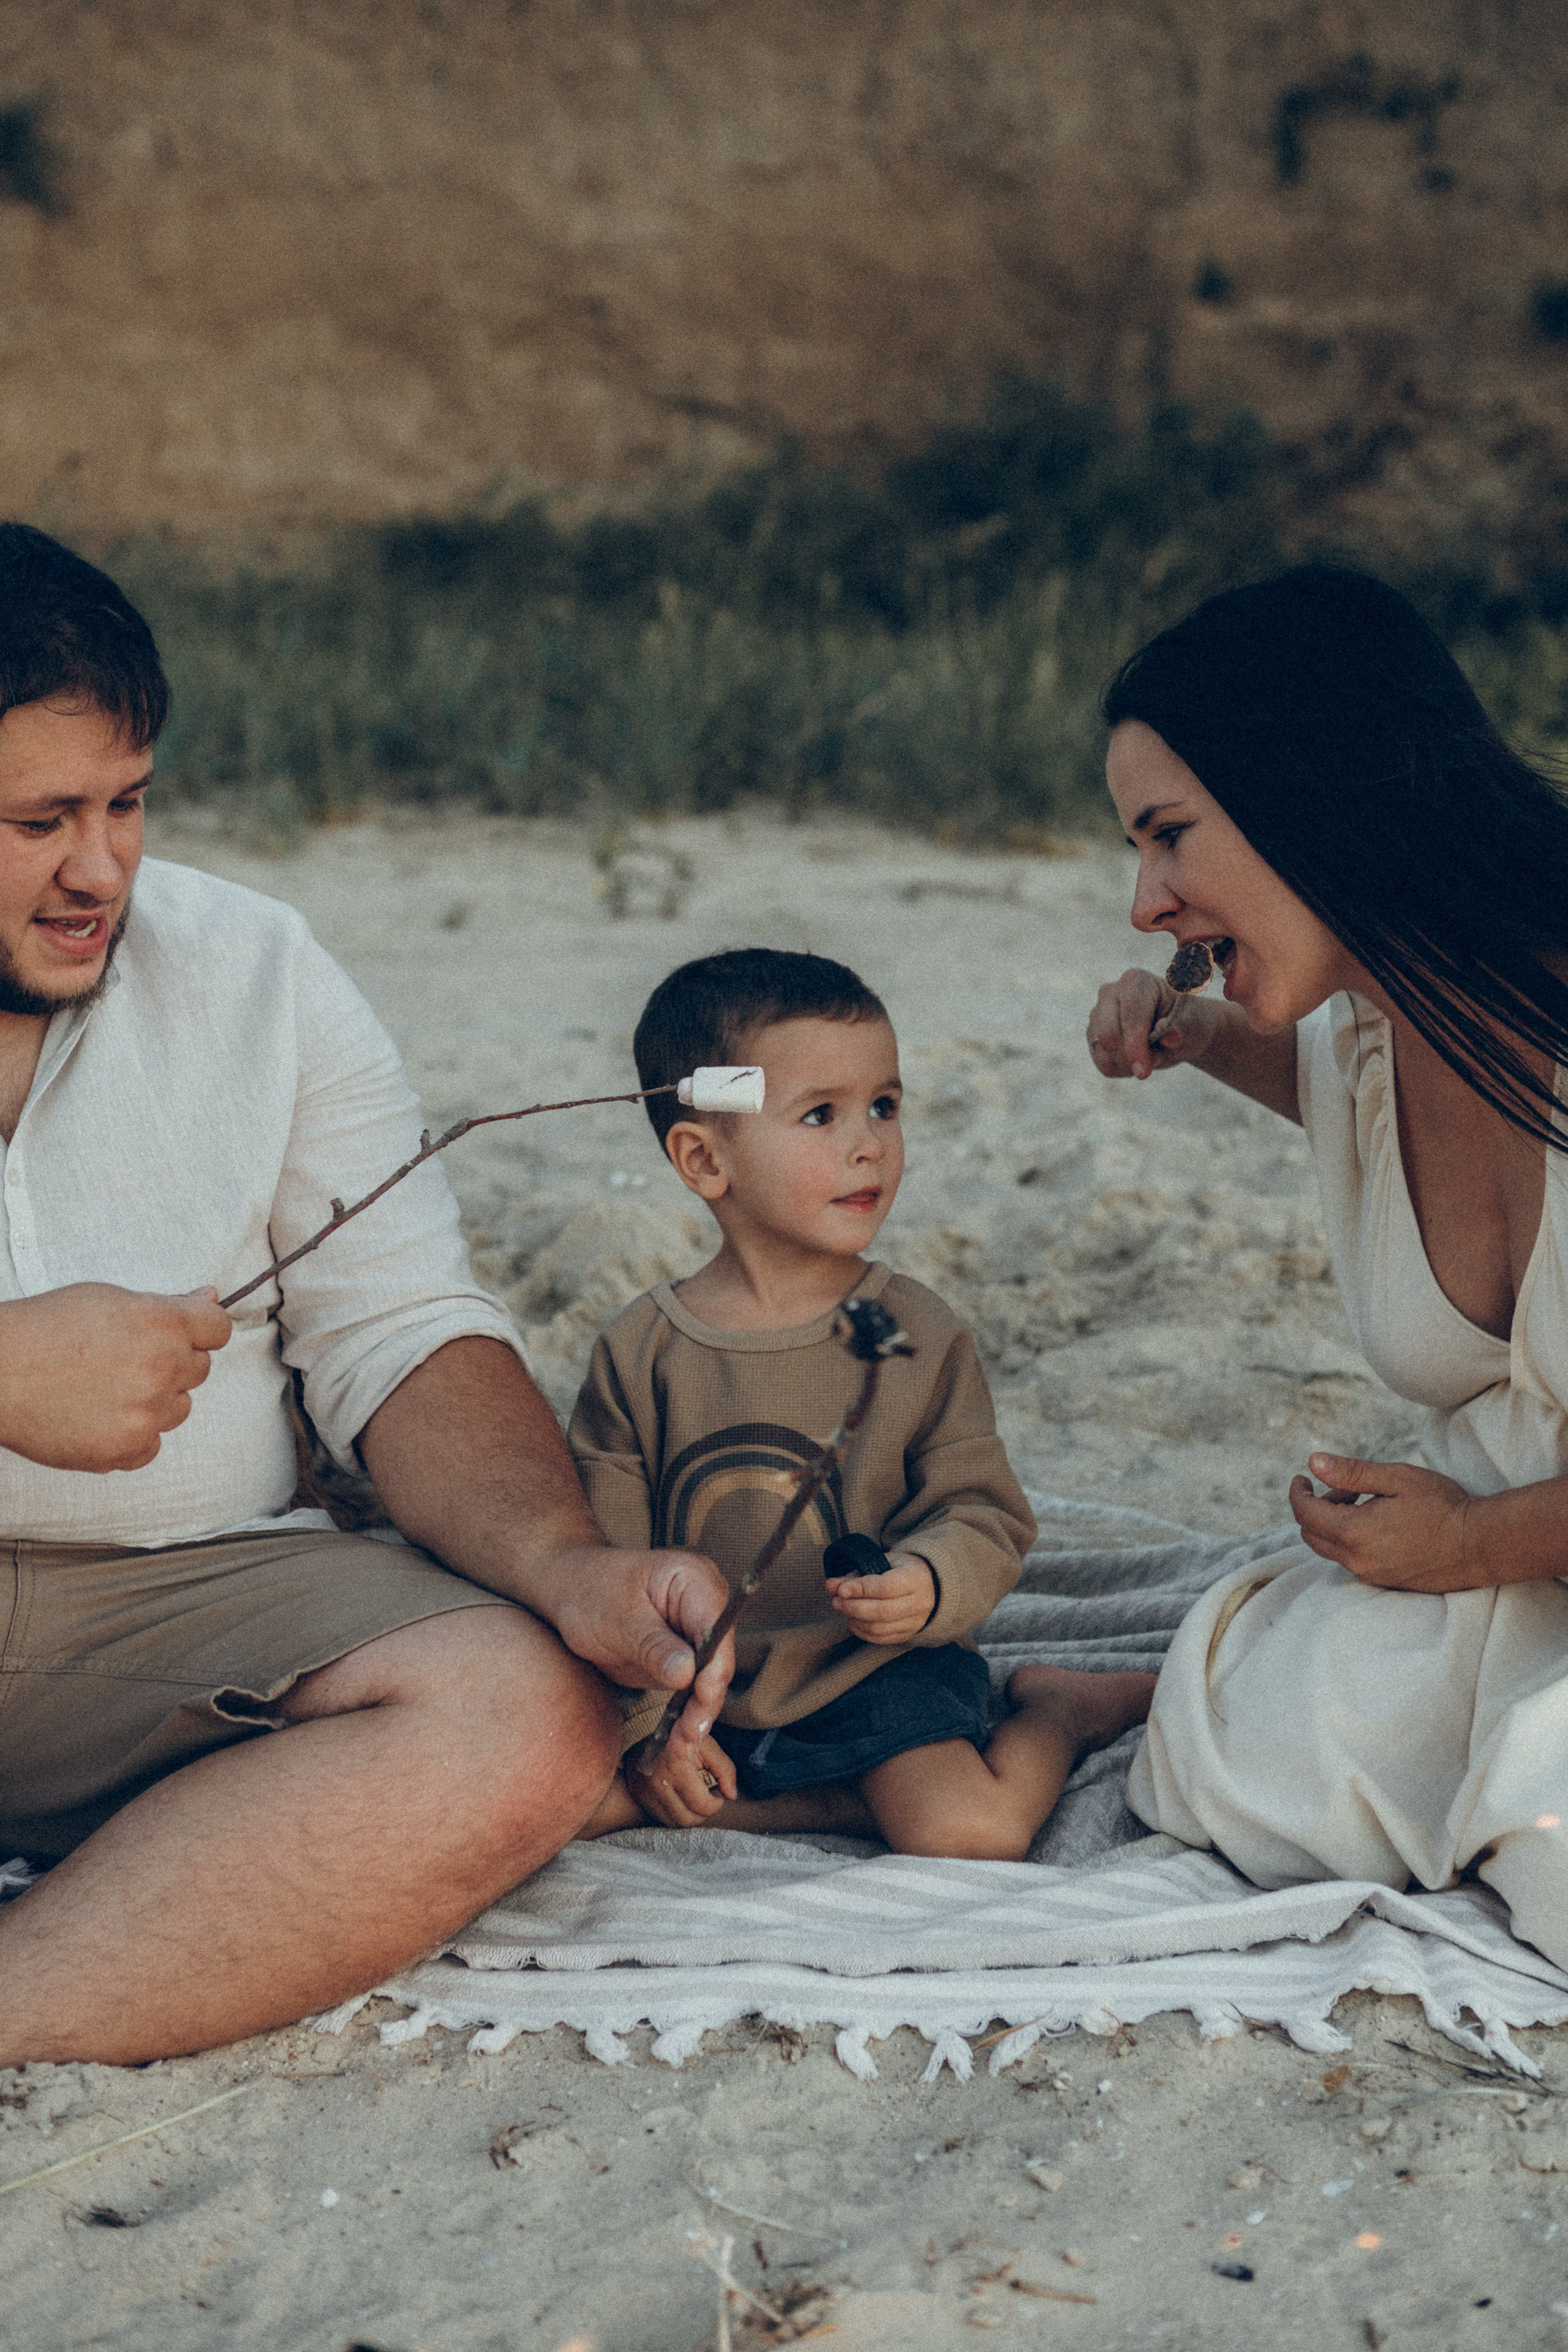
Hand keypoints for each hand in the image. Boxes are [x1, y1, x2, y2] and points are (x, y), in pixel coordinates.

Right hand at [0, 1283, 231, 1471]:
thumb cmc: (43, 1329)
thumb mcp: (107, 1298)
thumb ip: (165, 1304)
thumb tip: (208, 1299)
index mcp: (163, 1324)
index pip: (218, 1330)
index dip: (201, 1331)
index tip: (186, 1335)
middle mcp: (163, 1368)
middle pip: (199, 1369)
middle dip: (172, 1364)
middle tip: (126, 1360)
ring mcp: (147, 1413)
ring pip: (178, 1409)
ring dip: (155, 1402)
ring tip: (108, 1389)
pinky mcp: (126, 1449)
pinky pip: (152, 1446)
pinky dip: (132, 1436)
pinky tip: (100, 1417)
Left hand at [547, 1544, 734, 1755]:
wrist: (569, 1591)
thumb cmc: (590, 1593)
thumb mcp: (617, 1620)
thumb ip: (653, 1646)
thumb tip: (687, 1674)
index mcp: (693, 1580)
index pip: (715, 1630)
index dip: (712, 1670)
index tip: (698, 1703)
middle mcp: (704, 1602)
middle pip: (718, 1658)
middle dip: (705, 1700)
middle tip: (686, 1737)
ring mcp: (695, 1629)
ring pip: (709, 1678)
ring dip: (697, 1713)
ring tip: (681, 1746)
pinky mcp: (684, 1652)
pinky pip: (693, 1684)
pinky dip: (685, 1710)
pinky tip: (677, 1737)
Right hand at [626, 1730, 738, 1828]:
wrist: (648, 1733)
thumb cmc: (682, 1739)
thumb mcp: (706, 1745)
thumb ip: (724, 1769)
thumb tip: (732, 1795)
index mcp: (676, 1764)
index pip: (700, 1804)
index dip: (715, 1805)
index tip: (717, 1797)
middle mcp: (658, 1781)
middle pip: (687, 1819)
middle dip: (702, 1813)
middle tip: (706, 1799)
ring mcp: (646, 1792)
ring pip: (675, 1823)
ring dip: (689, 1815)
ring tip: (693, 1798)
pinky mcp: (639, 1798)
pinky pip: (663, 1819)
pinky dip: (675, 1813)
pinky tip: (679, 1799)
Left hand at [827, 1549, 937, 1642]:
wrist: (928, 1585)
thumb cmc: (899, 1570)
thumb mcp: (881, 1563)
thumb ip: (856, 1574)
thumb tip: (831, 1585)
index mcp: (916, 1578)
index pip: (886, 1587)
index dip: (861, 1590)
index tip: (841, 1590)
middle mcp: (920, 1602)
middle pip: (883, 1611)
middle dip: (854, 1607)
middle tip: (836, 1602)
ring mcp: (916, 1621)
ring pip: (881, 1628)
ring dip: (856, 1620)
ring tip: (843, 1609)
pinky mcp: (908, 1634)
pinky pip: (882, 1638)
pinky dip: (862, 1632)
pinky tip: (853, 1621)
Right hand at [1086, 966, 1223, 1082]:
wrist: (1179, 1029)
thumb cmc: (1185, 1021)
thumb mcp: (1190, 1024)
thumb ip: (1179, 1029)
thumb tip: (1170, 1037)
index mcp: (1135, 981)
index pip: (1129, 1016)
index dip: (1135, 1045)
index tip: (1144, 1072)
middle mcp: (1110, 993)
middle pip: (1106, 1034)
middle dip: (1130, 1057)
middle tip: (1157, 1061)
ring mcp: (1098, 1014)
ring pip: (1103, 1052)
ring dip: (1130, 1064)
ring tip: (1152, 1056)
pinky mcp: (1093, 1036)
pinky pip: (1103, 1063)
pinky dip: (1123, 1069)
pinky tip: (1138, 1060)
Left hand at [1289, 1453, 1477, 1590]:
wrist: (1480, 1544)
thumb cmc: (1441, 1506)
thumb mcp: (1396, 1478)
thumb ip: (1350, 1472)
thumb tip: (1312, 1462)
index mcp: (1354, 1534)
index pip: (1305, 1514)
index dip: (1298, 1492)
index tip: (1303, 1477)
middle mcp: (1357, 1561)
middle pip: (1311, 1534)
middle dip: (1317, 1507)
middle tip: (1346, 1488)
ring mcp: (1371, 1575)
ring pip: (1331, 1549)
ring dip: (1335, 1523)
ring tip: (1367, 1502)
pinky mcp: (1385, 1582)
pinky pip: (1352, 1560)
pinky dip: (1351, 1539)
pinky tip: (1379, 1523)